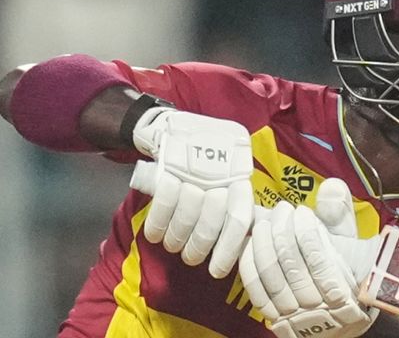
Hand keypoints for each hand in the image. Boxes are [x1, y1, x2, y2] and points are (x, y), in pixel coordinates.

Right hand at [129, 107, 253, 277]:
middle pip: (212, 223)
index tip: (216, 271)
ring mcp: (195, 168)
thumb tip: (244, 245)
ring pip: (187, 215)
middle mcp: (220, 173)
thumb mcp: (226, 178)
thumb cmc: (203, 161)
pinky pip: (164, 200)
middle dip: (198, 247)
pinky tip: (154, 234)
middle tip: (190, 257)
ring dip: (176, 237)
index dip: (229, 249)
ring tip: (171, 243)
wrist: (173, 126)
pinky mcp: (170, 164)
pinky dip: (157, 223)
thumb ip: (233, 206)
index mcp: (239, 178)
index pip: (240, 219)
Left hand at [239, 178, 380, 337]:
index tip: (302, 212)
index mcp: (342, 287)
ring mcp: (295, 315)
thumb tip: (331, 187)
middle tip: (281, 210)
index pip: (318, 258)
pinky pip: (256, 291)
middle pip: (290, 265)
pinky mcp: (275, 318)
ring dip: (264, 244)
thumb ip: (340, 212)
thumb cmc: (344, 261)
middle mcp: (319, 307)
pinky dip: (250, 265)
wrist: (340, 301)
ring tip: (265, 223)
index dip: (305, 231)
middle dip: (281, 231)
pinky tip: (252, 245)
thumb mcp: (348, 236)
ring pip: (271, 276)